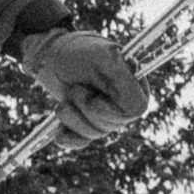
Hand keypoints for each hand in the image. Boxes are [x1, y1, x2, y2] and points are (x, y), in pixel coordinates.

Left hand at [21, 28, 149, 149]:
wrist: (58, 58)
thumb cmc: (83, 52)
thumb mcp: (103, 56)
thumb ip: (121, 70)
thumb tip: (135, 79)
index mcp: (136, 88)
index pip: (135, 110)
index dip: (112, 109)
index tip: (93, 100)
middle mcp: (124, 107)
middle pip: (111, 124)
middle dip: (86, 108)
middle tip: (75, 89)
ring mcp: (105, 119)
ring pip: (93, 133)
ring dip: (73, 117)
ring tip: (64, 99)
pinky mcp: (85, 127)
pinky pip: (80, 142)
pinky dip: (68, 138)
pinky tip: (58, 133)